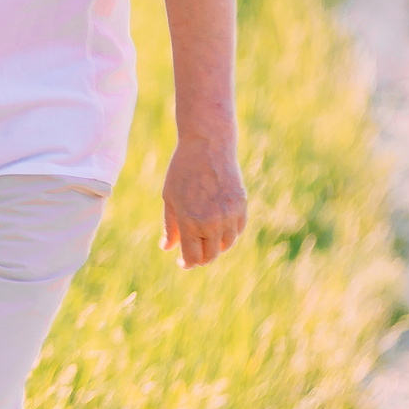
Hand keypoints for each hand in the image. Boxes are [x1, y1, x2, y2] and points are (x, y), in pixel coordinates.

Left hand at [161, 135, 246, 266]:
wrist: (207, 145)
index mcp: (190, 221)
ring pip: (226, 245)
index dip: (187, 263)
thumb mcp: (170, 197)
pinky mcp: (242, 206)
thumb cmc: (182, 170)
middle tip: (194, 252)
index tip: (183, 262)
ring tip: (205, 236)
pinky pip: (237, 231)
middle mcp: (212, 222)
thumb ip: (170, 226)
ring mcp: (229, 215)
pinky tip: (218, 224)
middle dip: (201, 258)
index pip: (193, 258)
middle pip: (210, 256)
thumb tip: (167, 249)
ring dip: (215, 246)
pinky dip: (228, 233)